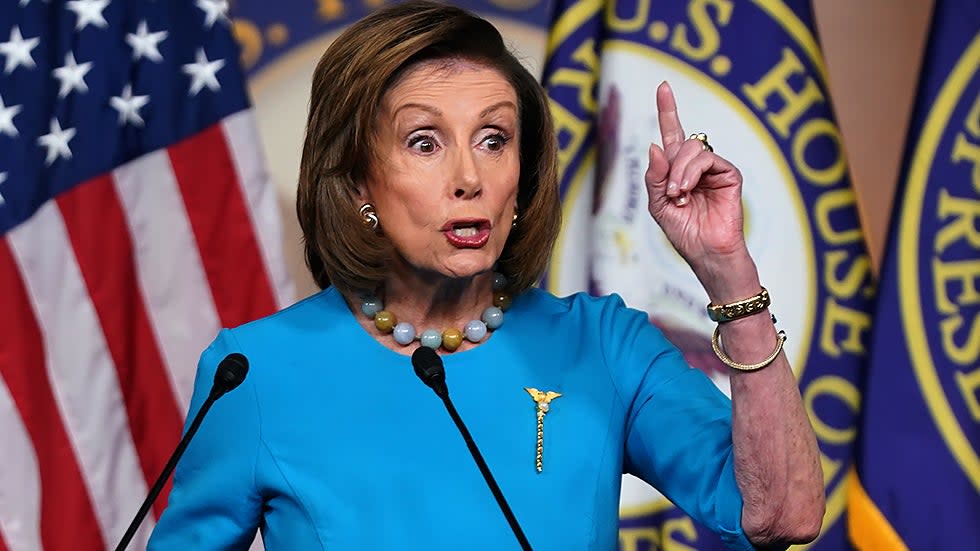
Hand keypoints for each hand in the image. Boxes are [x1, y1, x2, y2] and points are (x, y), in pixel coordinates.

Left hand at [645, 81, 746, 270]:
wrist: (706, 253)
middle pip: (679, 143)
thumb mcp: (658, 205)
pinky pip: (707, 159)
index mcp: (678, 170)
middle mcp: (696, 166)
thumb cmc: (684, 233)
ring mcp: (714, 168)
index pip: (672, 134)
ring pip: (692, 149)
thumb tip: (655, 146)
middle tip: (671, 194)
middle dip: (670, 167)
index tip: (663, 86)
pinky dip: (692, 173)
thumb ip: (654, 176)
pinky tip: (688, 192)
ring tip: (679, 196)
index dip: (667, 110)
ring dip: (679, 172)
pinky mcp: (729, 174)